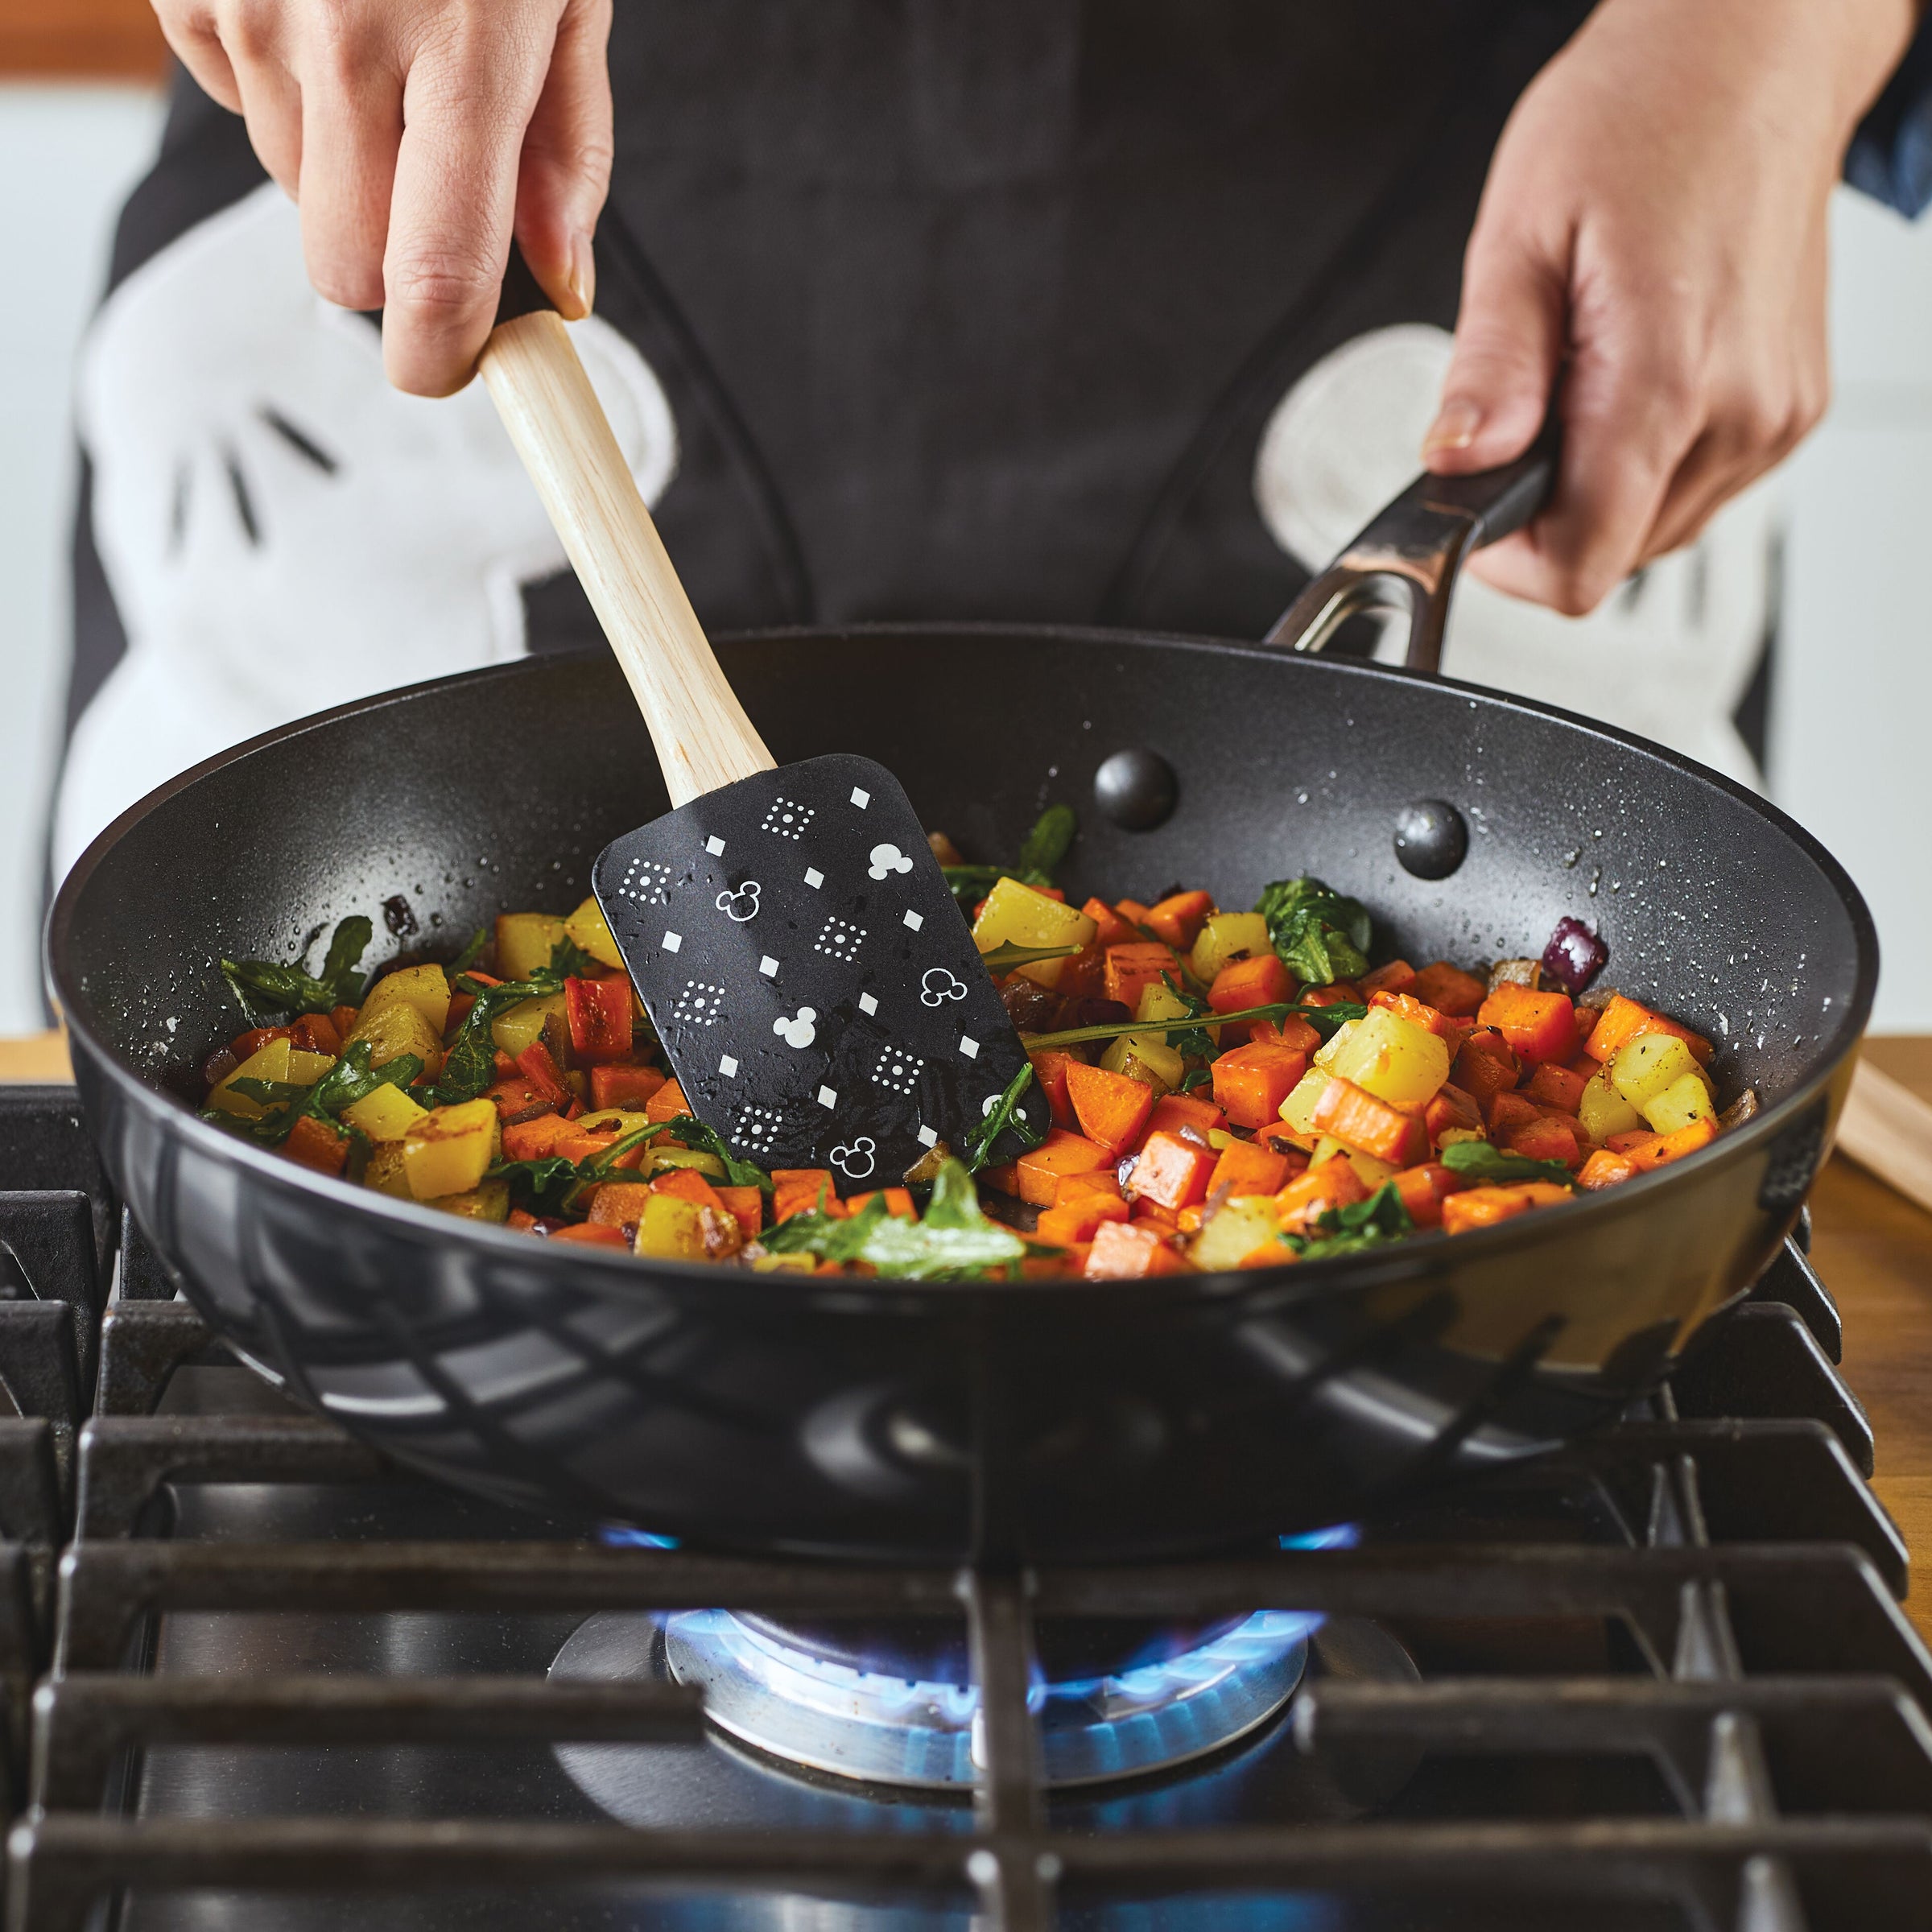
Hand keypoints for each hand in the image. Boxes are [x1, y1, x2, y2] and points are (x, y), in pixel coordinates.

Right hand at [154, 0, 613, 395]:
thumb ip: (564, 150)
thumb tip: (566, 288)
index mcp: (462, 52)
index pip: (431, 277)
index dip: (437, 356)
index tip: (452, 369)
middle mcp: (343, 38)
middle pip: (343, 267)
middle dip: (389, 265)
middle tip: (430, 197)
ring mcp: (248, 8)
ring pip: (294, 191)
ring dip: (342, 163)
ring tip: (380, 52)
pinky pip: (235, 107)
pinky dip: (283, 91)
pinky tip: (319, 9)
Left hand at [1422, 0, 1918, 614]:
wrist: (1749, 56)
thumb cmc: (1641, 116)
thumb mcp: (1519, 236)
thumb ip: (1489, 370)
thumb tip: (1456, 461)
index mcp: (1665, 378)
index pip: (1581, 565)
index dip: (1510, 561)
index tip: (1477, 504)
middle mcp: (1740, 413)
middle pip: (1614, 556)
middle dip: (1550, 507)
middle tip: (1530, 405)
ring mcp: (1775, 418)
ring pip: (1654, 529)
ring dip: (1600, 483)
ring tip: (1586, 372)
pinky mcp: (1790, 411)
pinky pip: (1696, 486)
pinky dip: (1648, 456)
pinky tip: (1634, 373)